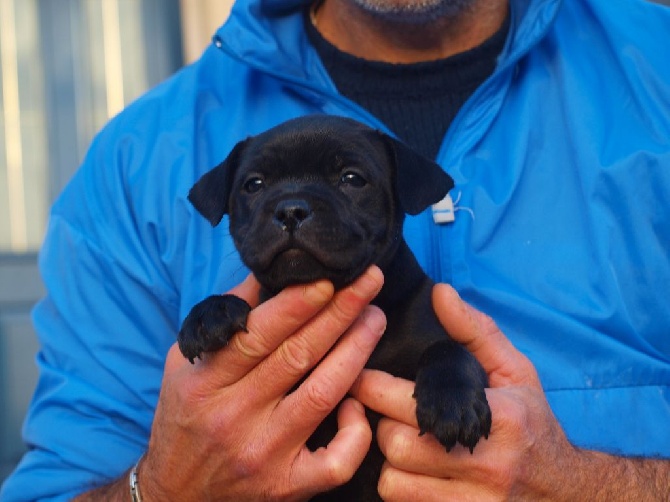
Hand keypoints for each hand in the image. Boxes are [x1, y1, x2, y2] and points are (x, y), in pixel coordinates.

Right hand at [140, 267, 386, 500]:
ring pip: (322, 395)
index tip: (329, 278)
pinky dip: (356, 430)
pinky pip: (336, 460)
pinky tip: (358, 402)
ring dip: (356, 351)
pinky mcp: (287, 486)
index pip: (257, 334)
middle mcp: (233, 417)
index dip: (298, 304)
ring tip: (375, 317)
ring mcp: (263, 454)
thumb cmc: (186, 418)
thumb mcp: (188, 364)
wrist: (177, 493)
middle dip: (339, 313)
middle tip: (368, 283)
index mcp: (205, 382)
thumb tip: (266, 274)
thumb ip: (227, 320)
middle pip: (297, 356)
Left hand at [350, 283, 578, 500]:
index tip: (359, 379)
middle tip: (389, 414)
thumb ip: (475, 330)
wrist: (567, 492)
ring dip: (390, 462)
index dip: (373, 389)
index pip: (411, 403)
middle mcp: (486, 465)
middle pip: (397, 445)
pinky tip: (417, 473)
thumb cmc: (532, 424)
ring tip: (405, 444)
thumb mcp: (514, 371)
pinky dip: (403, 489)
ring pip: (394, 483)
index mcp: (496, 418)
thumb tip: (439, 292)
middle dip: (384, 426)